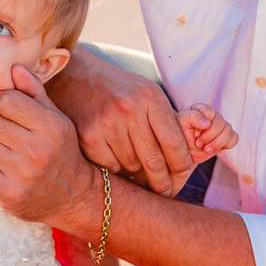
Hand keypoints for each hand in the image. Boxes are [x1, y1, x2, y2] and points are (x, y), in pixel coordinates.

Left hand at [0, 65, 103, 239]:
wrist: (74, 196)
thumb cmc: (60, 150)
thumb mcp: (55, 118)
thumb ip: (34, 92)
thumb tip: (14, 67)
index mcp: (50, 126)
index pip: (4, 99)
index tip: (5, 109)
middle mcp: (37, 150)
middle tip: (4, 131)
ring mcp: (22, 174)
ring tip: (5, 151)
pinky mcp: (9, 194)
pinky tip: (2, 168)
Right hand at [49, 46, 193, 196]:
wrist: (73, 75)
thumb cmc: (116, 88)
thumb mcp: (145, 92)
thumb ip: (166, 118)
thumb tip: (192, 151)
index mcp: (149, 97)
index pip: (174, 141)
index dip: (181, 164)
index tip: (182, 175)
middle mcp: (129, 109)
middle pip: (154, 160)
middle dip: (162, 181)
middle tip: (165, 190)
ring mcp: (107, 123)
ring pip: (132, 165)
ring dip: (136, 173)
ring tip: (136, 171)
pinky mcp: (87, 136)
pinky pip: (110, 166)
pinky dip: (115, 169)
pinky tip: (114, 162)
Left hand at [176, 103, 238, 162]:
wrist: (182, 152)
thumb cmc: (178, 135)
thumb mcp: (180, 123)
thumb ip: (192, 117)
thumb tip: (208, 122)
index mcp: (201, 109)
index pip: (209, 112)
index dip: (203, 124)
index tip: (194, 133)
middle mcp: (212, 116)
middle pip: (220, 123)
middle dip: (209, 136)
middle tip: (197, 143)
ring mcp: (220, 127)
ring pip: (229, 131)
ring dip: (217, 142)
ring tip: (206, 149)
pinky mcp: (225, 138)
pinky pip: (234, 138)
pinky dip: (226, 145)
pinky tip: (213, 149)